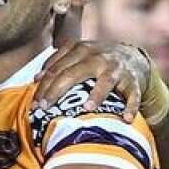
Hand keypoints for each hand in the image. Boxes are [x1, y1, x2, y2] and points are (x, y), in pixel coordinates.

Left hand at [33, 40, 148, 121]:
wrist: (133, 57)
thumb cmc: (97, 61)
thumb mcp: (77, 56)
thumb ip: (57, 64)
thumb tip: (36, 78)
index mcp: (80, 49)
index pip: (56, 68)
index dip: (43, 86)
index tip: (35, 104)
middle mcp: (97, 57)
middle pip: (73, 74)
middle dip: (56, 91)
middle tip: (45, 108)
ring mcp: (115, 68)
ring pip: (105, 81)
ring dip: (97, 95)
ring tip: (86, 109)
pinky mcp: (132, 80)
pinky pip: (132, 94)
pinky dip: (131, 106)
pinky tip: (126, 118)